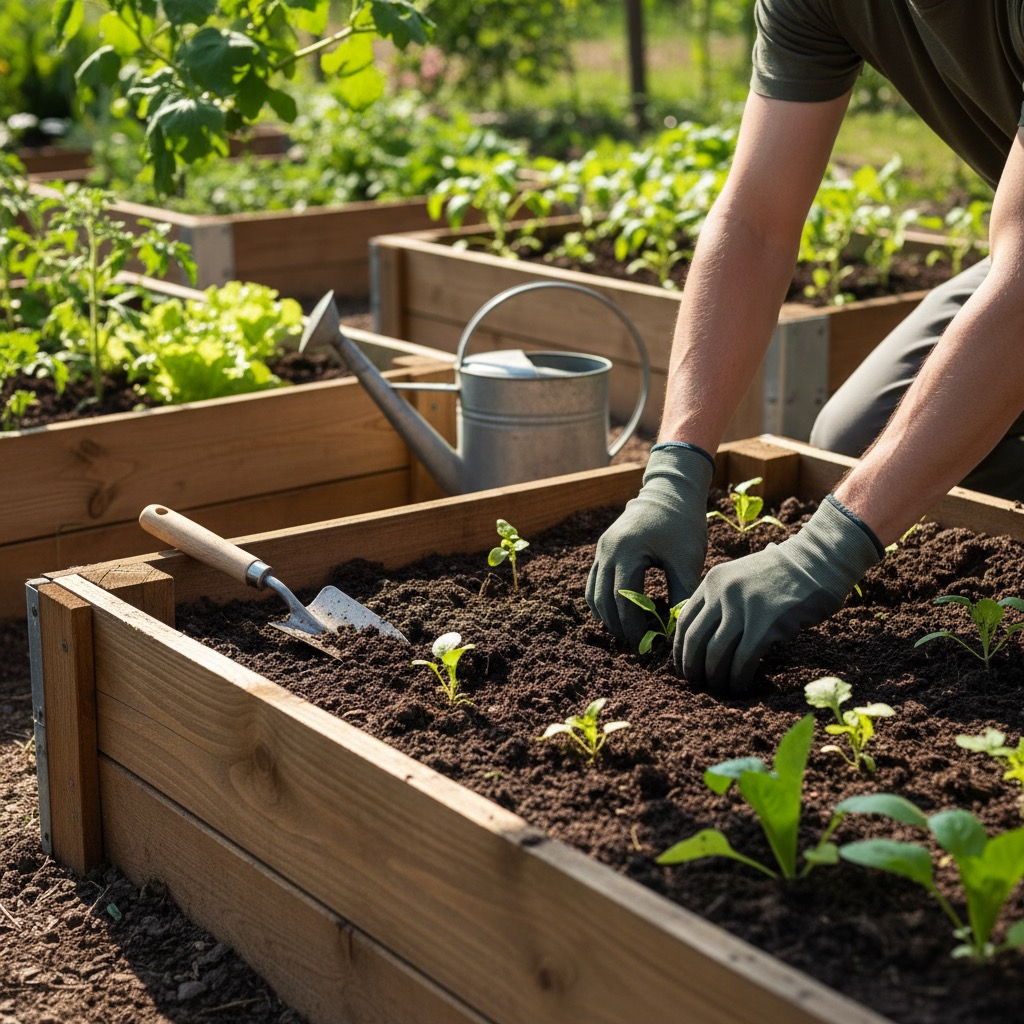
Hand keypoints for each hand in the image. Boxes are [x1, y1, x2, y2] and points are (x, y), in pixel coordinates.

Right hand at [586, 444, 713, 647]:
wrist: (669, 492)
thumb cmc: (683, 524)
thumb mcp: (686, 559)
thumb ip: (681, 593)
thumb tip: (678, 628)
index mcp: (627, 551)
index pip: (622, 599)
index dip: (632, 625)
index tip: (645, 643)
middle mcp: (608, 550)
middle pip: (603, 599)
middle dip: (617, 625)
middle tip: (635, 644)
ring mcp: (602, 549)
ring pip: (593, 592)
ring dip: (606, 615)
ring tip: (625, 633)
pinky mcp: (603, 549)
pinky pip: (593, 581)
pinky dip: (600, 601)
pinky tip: (615, 614)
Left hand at [675, 495, 882, 692]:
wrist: (817, 561)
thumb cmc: (781, 574)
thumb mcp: (740, 576)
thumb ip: (721, 600)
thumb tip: (704, 638)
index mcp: (713, 582)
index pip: (684, 621)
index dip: (680, 649)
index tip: (682, 667)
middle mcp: (722, 593)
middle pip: (695, 639)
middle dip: (692, 667)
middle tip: (696, 684)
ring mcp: (743, 607)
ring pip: (716, 653)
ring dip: (715, 676)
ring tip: (719, 689)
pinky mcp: (766, 623)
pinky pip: (743, 659)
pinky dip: (738, 676)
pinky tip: (740, 685)